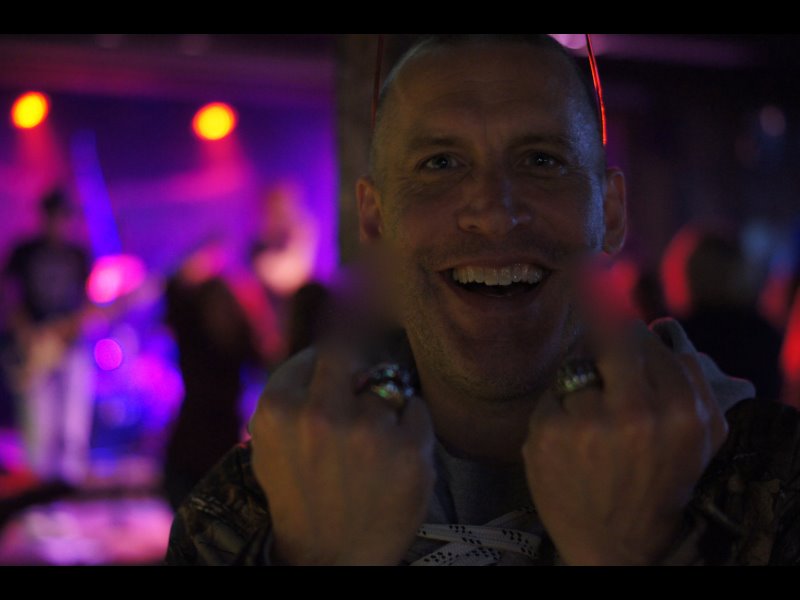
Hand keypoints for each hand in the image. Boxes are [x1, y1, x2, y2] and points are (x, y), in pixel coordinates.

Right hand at [249, 345, 435, 564]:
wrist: (331, 559)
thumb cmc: (300, 498)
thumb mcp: (269, 446)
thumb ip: (289, 397)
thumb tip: (320, 354)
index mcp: (279, 409)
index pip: (315, 354)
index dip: (328, 368)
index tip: (338, 383)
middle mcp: (320, 414)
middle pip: (348, 352)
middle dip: (356, 370)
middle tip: (360, 393)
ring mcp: (368, 430)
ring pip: (387, 385)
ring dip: (385, 408)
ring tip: (374, 447)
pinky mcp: (410, 450)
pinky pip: (417, 409)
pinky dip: (411, 426)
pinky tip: (395, 456)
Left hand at [522, 320, 727, 564]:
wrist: (615, 545)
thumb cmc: (659, 487)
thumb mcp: (700, 440)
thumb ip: (692, 381)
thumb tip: (661, 329)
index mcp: (679, 413)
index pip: (648, 341)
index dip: (629, 330)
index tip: (616, 320)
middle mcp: (633, 414)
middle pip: (610, 337)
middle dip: (602, 335)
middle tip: (596, 339)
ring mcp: (585, 423)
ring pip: (577, 365)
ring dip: (581, 380)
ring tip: (589, 414)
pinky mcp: (546, 433)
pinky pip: (551, 394)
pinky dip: (558, 407)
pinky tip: (569, 436)